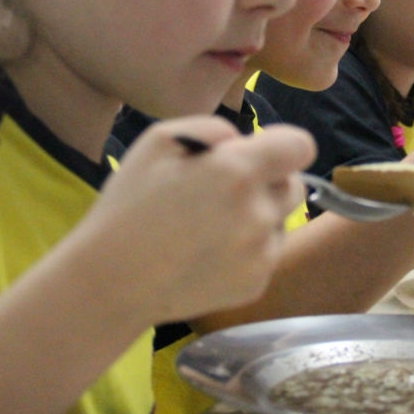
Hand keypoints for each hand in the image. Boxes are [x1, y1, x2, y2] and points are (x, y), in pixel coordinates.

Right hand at [79, 115, 315, 323]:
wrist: (112, 282)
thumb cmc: (129, 205)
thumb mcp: (158, 142)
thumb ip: (214, 129)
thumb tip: (245, 141)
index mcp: (237, 172)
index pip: (301, 146)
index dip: (283, 145)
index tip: (261, 153)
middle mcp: (258, 214)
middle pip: (294, 185)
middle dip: (268, 181)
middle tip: (224, 191)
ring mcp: (261, 254)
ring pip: (281, 221)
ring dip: (259, 216)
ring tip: (209, 226)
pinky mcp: (256, 284)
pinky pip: (267, 253)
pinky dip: (247, 249)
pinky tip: (207, 253)